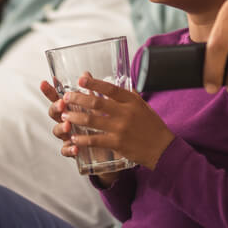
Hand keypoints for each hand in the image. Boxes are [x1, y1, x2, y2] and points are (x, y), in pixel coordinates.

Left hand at [40, 74, 173, 169]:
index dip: (94, 82)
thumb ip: (128, 96)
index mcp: (131, 101)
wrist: (163, 148)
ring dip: (75, 117)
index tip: (81, 78)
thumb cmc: (152, 126)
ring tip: (64, 115)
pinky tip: (74, 137)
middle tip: (66, 97)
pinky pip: (95, 140)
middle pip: (96, 103)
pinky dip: (83, 138)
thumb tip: (115, 84)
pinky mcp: (117, 143)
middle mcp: (125, 113)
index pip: (110, 88)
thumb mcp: (142, 106)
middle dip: (78, 99)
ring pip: (92, 120)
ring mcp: (120, 128)